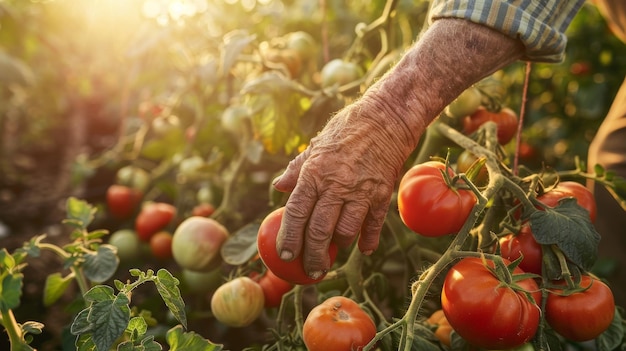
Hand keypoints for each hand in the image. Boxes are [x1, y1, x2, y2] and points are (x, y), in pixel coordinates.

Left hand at [272, 99, 411, 278]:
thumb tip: (278, 186)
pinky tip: (364, 249)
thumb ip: (297, 169)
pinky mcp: (382, 193)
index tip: (285, 256)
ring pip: (346, 231)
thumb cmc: (347, 129)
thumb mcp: (316, 144)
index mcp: (315, 172)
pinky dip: (368, 239)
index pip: (296, 213)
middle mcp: (336, 184)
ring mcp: (361, 191)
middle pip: (319, 230)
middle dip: (313, 256)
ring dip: (338, 248)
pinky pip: (374, 224)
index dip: (289, 238)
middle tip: (310, 270)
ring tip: (332, 257)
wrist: (386, 118)